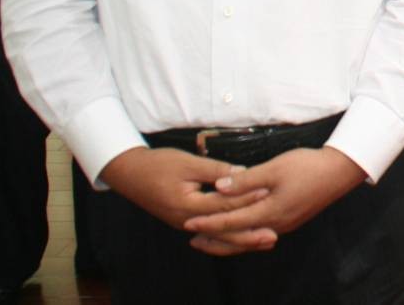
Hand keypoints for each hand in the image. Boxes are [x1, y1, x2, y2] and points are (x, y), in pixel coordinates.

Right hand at [98, 147, 265, 240]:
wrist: (130, 174)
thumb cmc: (159, 165)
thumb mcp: (188, 163)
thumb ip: (216, 170)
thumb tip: (242, 173)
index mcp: (188, 206)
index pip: (224, 206)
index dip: (248, 200)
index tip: (269, 195)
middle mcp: (186, 220)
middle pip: (222, 230)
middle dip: (248, 233)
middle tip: (273, 235)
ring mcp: (184, 223)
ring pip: (217, 234)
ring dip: (240, 237)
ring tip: (263, 239)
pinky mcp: (185, 220)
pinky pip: (210, 230)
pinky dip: (227, 233)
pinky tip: (241, 233)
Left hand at [182, 147, 364, 255]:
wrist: (340, 171)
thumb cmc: (308, 166)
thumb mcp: (274, 168)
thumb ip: (245, 180)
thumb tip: (218, 188)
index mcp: (269, 212)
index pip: (231, 222)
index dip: (208, 223)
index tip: (188, 224)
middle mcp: (276, 224)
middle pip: (238, 238)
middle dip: (214, 240)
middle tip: (191, 240)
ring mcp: (285, 224)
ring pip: (249, 239)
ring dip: (228, 240)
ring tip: (210, 240)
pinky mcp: (291, 220)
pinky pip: (260, 234)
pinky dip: (244, 236)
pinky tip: (241, 231)